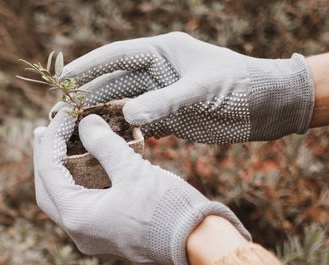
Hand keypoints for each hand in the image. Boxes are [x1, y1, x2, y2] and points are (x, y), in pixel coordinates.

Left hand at [33, 108, 250, 264]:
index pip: (48, 171)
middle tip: (48, 130)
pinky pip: (83, 208)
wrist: (198, 246)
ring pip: (65, 201)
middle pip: (47, 190)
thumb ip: (104, 145)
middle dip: (46, 158)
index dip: (51, 138)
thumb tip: (86, 122)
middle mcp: (78, 232)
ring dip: (62, 173)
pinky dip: (80, 185)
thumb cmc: (167, 208)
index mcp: (77, 216)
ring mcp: (92, 238)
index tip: (64, 113)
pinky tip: (87, 167)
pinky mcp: (107, 238)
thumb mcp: (133, 170)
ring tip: (64, 145)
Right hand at [56, 32, 313, 143]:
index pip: (116, 56)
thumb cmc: (242, 87)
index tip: (63, 80)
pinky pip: (134, 126)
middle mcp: (156, 72)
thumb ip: (165, 102)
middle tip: (57, 115)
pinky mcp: (166, 118)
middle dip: (84, 99)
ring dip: (96, 119)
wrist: (271, 107)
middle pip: (111, 84)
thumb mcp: (203, 91)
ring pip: (119, 107)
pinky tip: (98, 147)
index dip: (88, 67)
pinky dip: (117, 135)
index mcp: (162, 52)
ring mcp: (160, 96)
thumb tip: (128, 115)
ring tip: (70, 133)